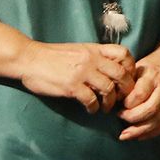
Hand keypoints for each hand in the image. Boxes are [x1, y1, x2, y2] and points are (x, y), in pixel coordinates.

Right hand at [19, 41, 136, 113]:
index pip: (124, 53)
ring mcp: (82, 73)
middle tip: (123, 98)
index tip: (127, 78)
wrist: (28, 58)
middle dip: (126, 88)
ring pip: (108, 89)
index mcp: (94, 49)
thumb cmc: (52, 56)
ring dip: (110, 102)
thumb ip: (94, 56)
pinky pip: (91, 100)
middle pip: (121, 74)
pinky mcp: (71, 86)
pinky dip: (94, 108)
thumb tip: (110, 67)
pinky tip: (91, 110)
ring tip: (106, 108)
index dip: (130, 67)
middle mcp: (91, 60)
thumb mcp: (78, 49)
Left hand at [117, 54, 159, 140]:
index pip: (139, 95)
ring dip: (140, 131)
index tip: (118, 106)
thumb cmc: (152, 66)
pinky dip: (152, 133)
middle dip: (132, 119)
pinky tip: (140, 135)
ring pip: (158, 120)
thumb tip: (113, 101)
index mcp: (153, 76)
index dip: (127, 104)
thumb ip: (127, 83)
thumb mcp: (137, 67)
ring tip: (126, 135)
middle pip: (150, 110)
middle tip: (120, 118)